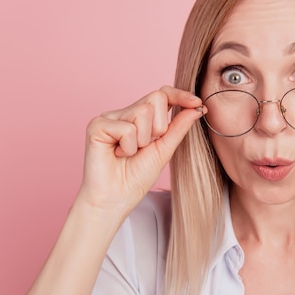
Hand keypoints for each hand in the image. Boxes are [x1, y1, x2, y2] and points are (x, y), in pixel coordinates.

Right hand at [75, 86, 203, 218]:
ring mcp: (110, 117)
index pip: (163, 95)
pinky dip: (127, 147)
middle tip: (144, 147)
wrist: (116, 199)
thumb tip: (198, 107)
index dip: (180, 95)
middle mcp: (125, 113)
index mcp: (141, 118)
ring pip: (142, 112)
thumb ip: (179, 127)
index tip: (197, 103)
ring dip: (142, 140)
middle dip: (159, 127)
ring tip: (129, 153)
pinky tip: (116, 154)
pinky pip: (126, 128)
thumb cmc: (136, 178)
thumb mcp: (164, 150)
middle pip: (155, 99)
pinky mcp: (97, 125)